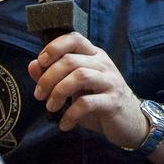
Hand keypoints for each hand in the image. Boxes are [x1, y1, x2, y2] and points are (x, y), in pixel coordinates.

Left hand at [29, 33, 145, 146]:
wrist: (129, 122)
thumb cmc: (99, 102)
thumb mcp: (75, 88)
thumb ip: (54, 75)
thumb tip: (33, 64)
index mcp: (94, 56)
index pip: (74, 39)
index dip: (54, 47)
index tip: (41, 63)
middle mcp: (103, 65)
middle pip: (71, 60)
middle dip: (48, 78)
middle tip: (39, 95)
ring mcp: (110, 82)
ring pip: (80, 76)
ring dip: (58, 92)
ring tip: (51, 107)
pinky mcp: (113, 102)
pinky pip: (87, 103)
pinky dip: (70, 115)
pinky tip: (64, 124)